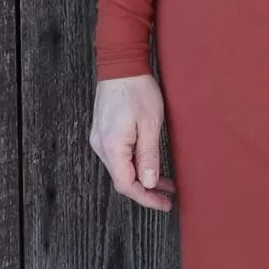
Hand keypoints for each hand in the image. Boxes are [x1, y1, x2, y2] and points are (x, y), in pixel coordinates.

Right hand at [89, 72, 176, 212]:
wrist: (121, 64)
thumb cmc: (138, 90)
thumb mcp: (150, 123)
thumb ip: (148, 155)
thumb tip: (148, 183)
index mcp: (112, 147)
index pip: (126, 185)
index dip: (146, 198)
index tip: (164, 204)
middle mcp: (101, 146)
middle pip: (122, 179)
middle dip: (146, 189)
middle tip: (168, 195)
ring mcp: (100, 139)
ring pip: (120, 168)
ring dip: (141, 177)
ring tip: (165, 181)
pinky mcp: (103, 132)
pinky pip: (118, 156)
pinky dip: (134, 164)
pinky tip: (149, 163)